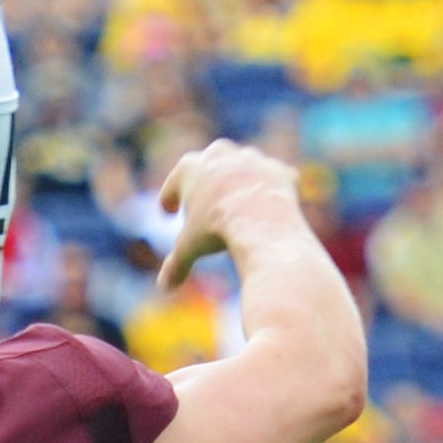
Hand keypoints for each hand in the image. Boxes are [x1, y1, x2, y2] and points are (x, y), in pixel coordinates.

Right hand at [151, 139, 304, 277]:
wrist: (260, 220)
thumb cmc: (217, 230)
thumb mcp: (190, 247)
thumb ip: (176, 264)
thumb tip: (164, 287)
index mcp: (189, 167)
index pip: (175, 183)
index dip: (170, 198)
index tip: (168, 210)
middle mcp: (219, 154)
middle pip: (207, 167)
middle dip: (204, 181)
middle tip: (201, 198)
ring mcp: (250, 158)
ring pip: (241, 167)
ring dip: (239, 180)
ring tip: (237, 199)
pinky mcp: (277, 169)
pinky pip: (273, 177)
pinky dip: (272, 189)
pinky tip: (270, 201)